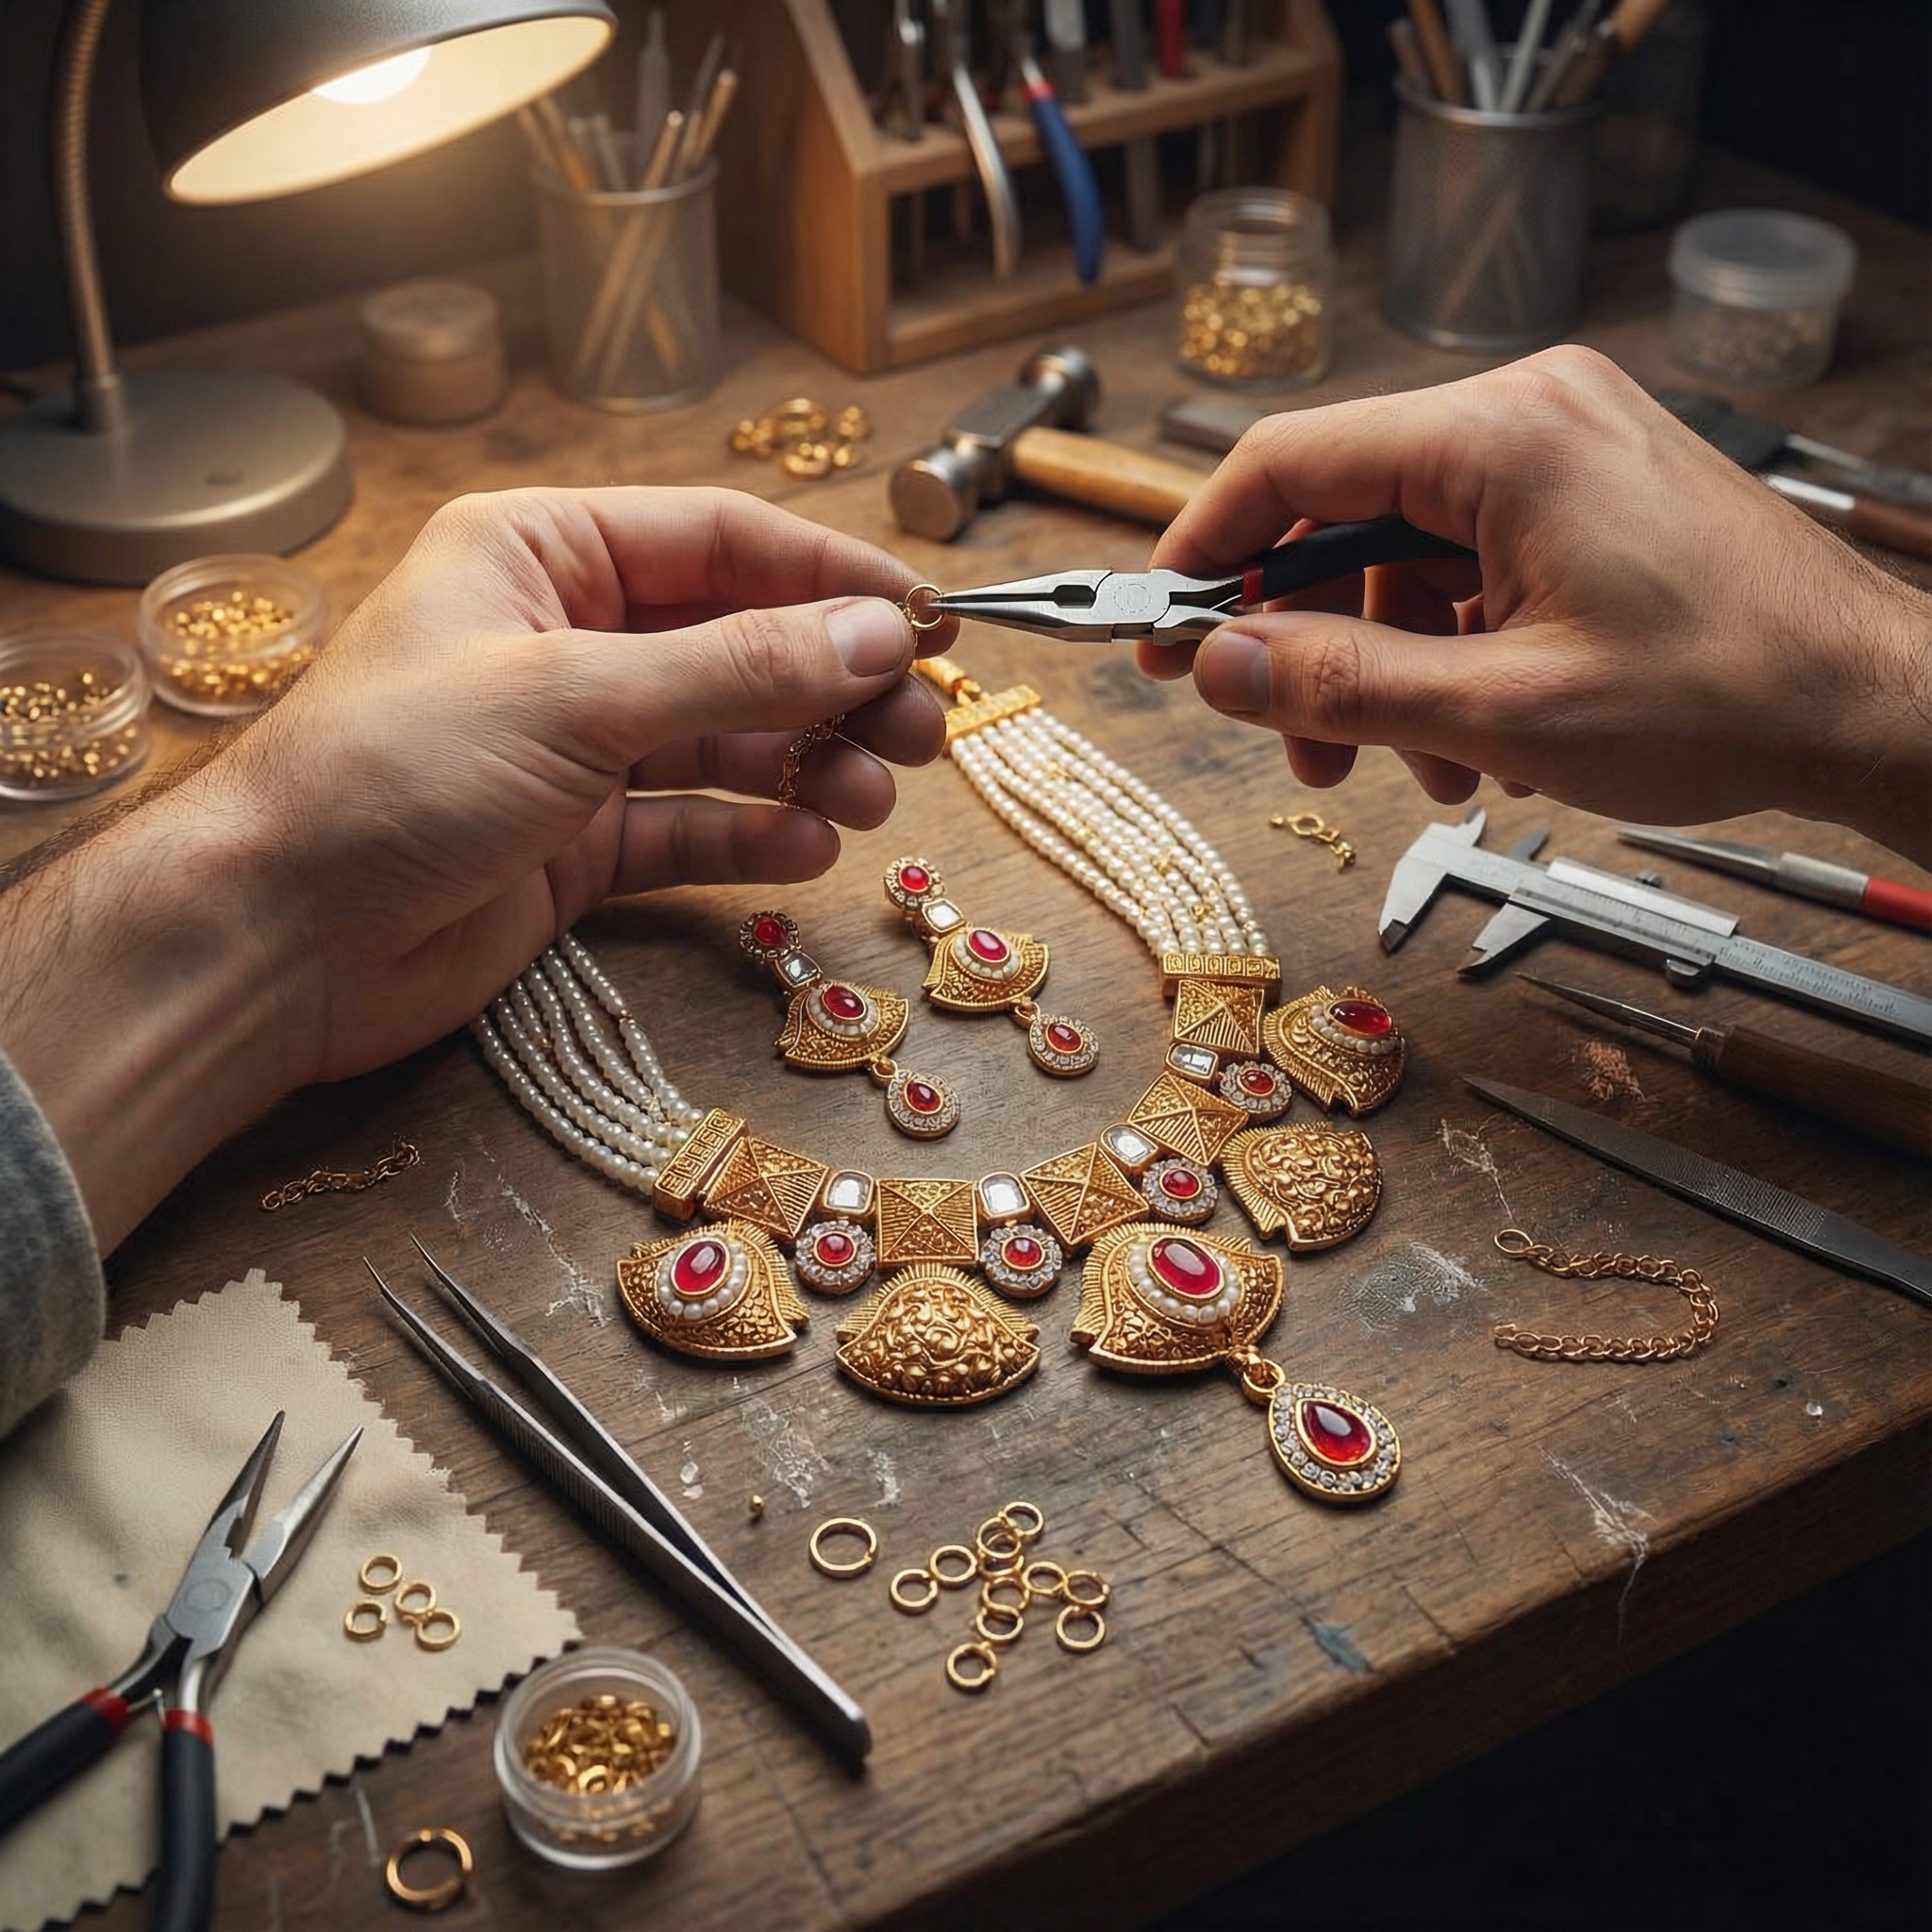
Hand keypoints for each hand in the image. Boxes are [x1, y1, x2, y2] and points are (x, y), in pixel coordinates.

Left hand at [0, 487, 948, 1248]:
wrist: (281, 939)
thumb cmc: (396, 775)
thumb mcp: (576, 697)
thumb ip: (737, 668)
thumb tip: (879, 636)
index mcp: (543, 553)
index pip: (721, 541)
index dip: (830, 580)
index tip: (925, 623)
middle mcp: (567, 639)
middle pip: (739, 643)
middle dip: (833, 684)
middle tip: (923, 730)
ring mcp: (574, 746)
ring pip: (726, 739)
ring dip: (807, 764)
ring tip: (875, 798)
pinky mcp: (578, 843)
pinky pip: (690, 825)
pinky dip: (752, 835)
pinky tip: (808, 848)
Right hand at [1140, 347, 1931, 862]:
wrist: (1874, 707)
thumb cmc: (1730, 694)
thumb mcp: (1503, 710)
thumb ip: (1341, 683)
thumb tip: (1218, 668)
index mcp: (1502, 436)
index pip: (1291, 461)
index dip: (1203, 548)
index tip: (1156, 625)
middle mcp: (1530, 416)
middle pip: (1343, 513)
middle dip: (1304, 637)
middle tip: (1283, 732)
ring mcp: (1564, 452)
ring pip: (1402, 553)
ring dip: (1379, 662)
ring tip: (1403, 761)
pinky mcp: (1587, 497)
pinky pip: (1468, 565)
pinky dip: (1444, 650)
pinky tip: (1468, 735)